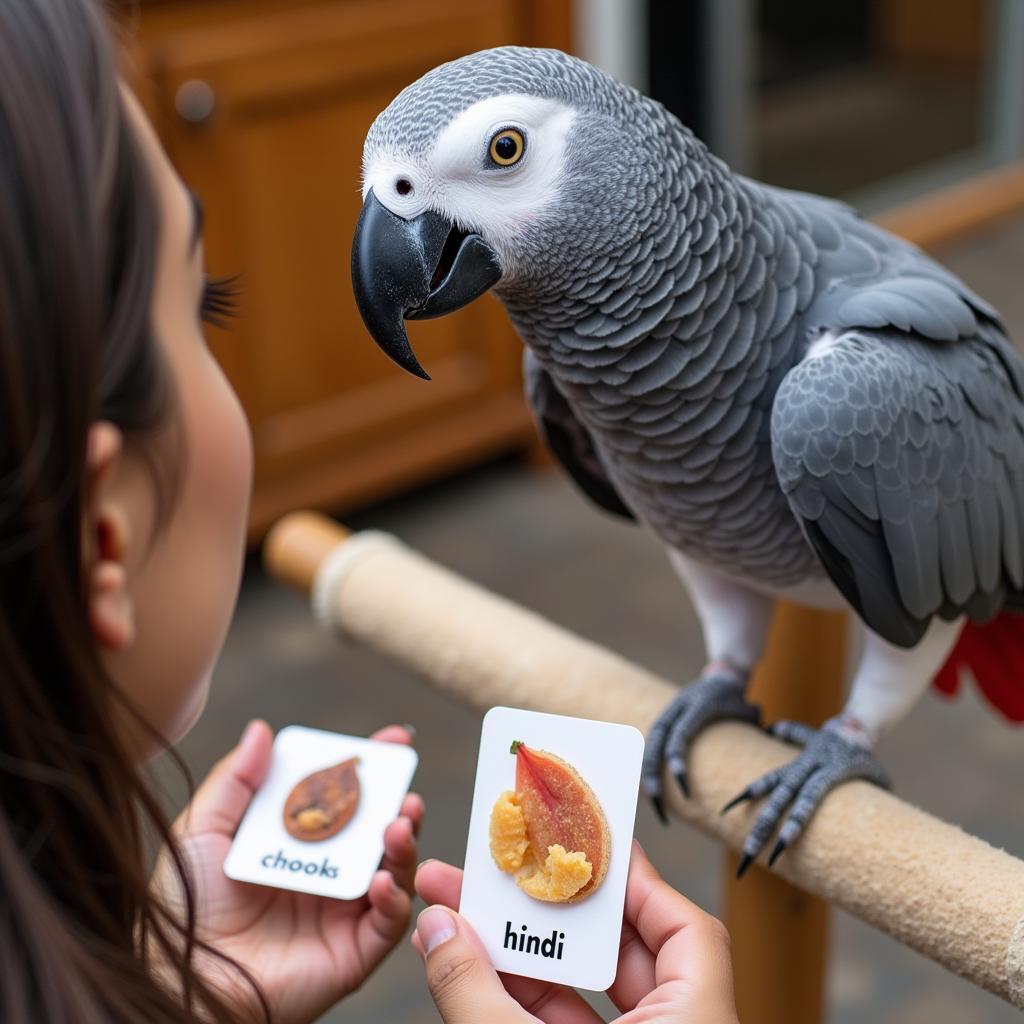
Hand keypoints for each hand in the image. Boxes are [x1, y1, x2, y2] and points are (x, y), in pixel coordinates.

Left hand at [151, 719, 422, 1023]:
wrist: (180, 979)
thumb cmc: (183, 909)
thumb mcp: (203, 831)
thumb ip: (234, 780)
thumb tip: (262, 730)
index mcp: (298, 842)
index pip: (345, 797)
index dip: (371, 768)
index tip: (395, 740)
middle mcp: (326, 873)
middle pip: (378, 829)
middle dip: (400, 801)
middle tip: (404, 783)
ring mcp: (342, 912)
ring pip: (394, 870)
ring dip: (404, 843)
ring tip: (400, 822)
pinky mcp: (353, 952)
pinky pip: (389, 922)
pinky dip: (395, 897)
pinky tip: (381, 879)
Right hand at [413, 842, 736, 1023]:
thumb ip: (478, 995)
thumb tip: (435, 926)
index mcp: (697, 1023)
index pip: (688, 928)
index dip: (636, 878)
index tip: (584, 838)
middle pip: (623, 954)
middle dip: (551, 911)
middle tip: (503, 867)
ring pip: (587, 996)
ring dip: (524, 956)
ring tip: (463, 917)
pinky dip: (523, 1003)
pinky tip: (472, 972)